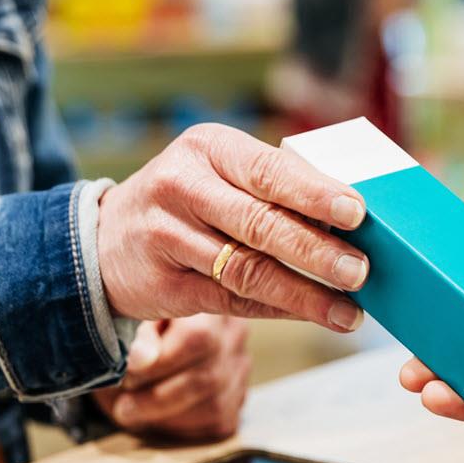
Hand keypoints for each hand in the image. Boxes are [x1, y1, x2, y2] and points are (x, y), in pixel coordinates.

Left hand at [94, 315, 249, 441]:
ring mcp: (240, 367)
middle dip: (157, 398)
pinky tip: (155, 417)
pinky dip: (180, 427)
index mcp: (206, 304)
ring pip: (214, 405)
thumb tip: (141, 360)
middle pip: (207, 378)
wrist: (143, 342)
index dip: (160, 364)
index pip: (197, 339)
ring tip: (132, 411)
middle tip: (123, 404)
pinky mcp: (238, 398)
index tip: (126, 376)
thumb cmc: (132, 326)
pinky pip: (217, 422)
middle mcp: (234, 333)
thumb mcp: (127, 319)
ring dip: (165, 416)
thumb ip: (136, 337)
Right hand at [96, 124, 367, 331]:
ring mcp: (168, 236)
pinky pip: (231, 300)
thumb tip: (353, 216)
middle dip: (316, 249)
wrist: (103, 240)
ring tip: (348, 308)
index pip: (268, 170)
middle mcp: (182, 187)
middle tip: (360, 269)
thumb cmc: (187, 200)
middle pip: (259, 222)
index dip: (314, 193)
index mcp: (208, 147)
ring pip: (248, 269)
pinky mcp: (164, 285)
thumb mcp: (218, 171)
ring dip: (304, 293)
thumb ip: (273, 186)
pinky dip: (278, 310)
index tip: (358, 212)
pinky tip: (314, 315)